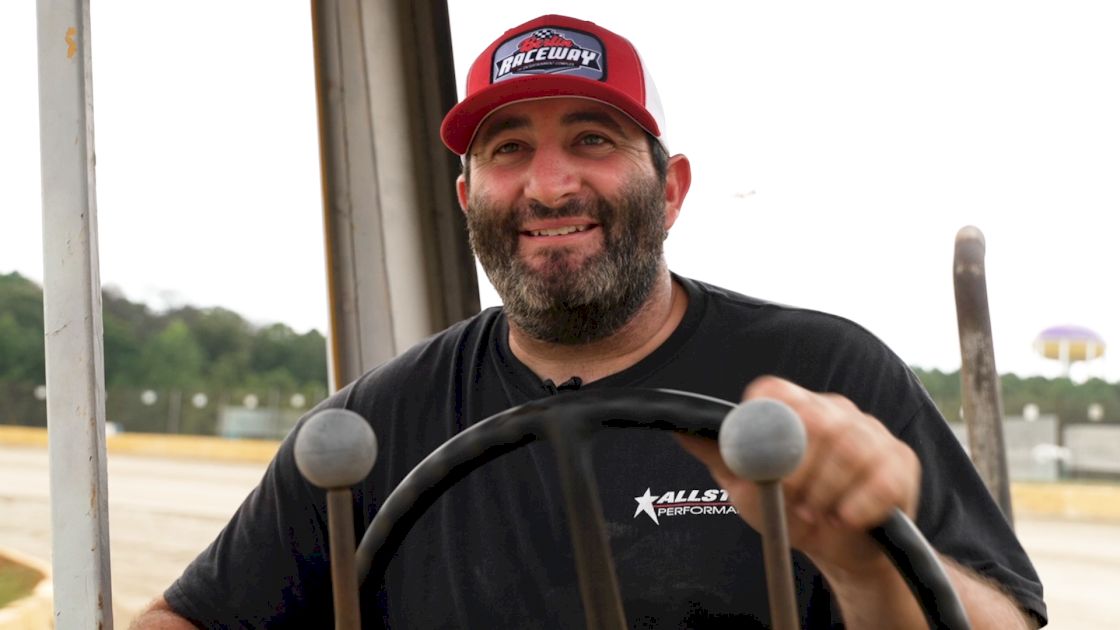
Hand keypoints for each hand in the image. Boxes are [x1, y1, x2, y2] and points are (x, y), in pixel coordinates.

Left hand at [678, 376, 920, 576]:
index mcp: (792, 408)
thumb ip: (719, 454)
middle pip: (815, 419)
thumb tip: (680, 427)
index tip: (762, 464)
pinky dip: (858, 506)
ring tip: (814, 514)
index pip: (774, 392)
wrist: (837, 548)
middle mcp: (833, 410)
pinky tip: (845, 518)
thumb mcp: (746, 486)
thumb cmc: (787, 508)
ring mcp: (870, 432)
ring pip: (850, 448)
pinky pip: (882, 477)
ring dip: (826, 492)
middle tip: (790, 503)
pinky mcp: (900, 460)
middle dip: (798, 470)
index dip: (766, 427)